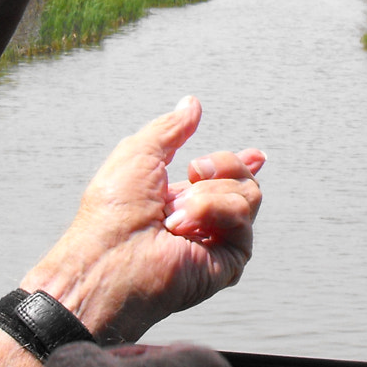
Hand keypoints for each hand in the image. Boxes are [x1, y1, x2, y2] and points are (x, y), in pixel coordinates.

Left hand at [21, 95, 262, 342]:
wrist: (110, 257)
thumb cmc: (112, 212)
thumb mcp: (138, 153)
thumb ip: (170, 129)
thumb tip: (191, 105)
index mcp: (180, 198)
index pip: (223, 181)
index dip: (242, 166)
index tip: (256, 156)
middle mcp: (202, 221)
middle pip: (244, 178)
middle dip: (222, 164)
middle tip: (192, 171)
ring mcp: (218, 241)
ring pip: (249, 194)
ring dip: (208, 194)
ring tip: (174, 213)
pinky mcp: (229, 260)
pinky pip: (243, 218)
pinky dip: (213, 211)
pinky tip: (184, 226)